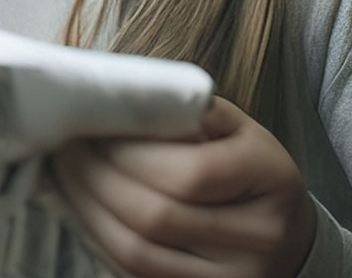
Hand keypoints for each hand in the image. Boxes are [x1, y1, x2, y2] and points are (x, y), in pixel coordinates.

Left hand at [50, 96, 315, 277]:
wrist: (286, 236)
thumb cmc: (248, 167)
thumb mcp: (236, 126)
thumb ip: (191, 108)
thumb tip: (126, 92)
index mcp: (269, 176)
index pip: (188, 172)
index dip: (128, 152)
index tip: (92, 127)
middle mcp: (257, 237)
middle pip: (156, 216)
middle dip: (96, 178)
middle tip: (66, 147)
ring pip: (139, 254)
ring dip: (88, 211)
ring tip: (66, 175)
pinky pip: (136, 275)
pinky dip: (101, 240)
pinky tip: (84, 209)